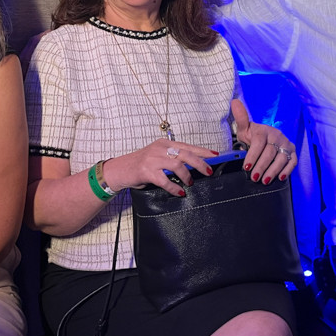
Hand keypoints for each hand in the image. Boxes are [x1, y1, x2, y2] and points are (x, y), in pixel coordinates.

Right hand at [102, 138, 217, 196]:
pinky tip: (180, 192)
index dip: (202, 151)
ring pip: (177, 165)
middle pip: (185, 154)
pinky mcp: (147, 172)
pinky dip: (175, 187)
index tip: (215, 155)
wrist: (120, 169)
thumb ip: (173, 158)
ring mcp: (152, 160)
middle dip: (200, 163)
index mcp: (164, 144)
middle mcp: (159, 149)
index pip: (187, 146)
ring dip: (187, 175)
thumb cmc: (141, 164)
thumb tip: (194, 165)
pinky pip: (165, 180)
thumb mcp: (158, 156)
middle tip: (209, 171)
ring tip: (190, 182)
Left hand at [232, 99, 296, 183]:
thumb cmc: (253, 135)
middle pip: (270, 153)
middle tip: (254, 177)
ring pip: (281, 158)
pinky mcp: (293, 152)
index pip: (259, 143)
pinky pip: (293, 162)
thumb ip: (241, 118)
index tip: (246, 167)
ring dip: (273, 171)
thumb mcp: (245, 128)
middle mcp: (277, 136)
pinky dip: (287, 170)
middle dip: (261, 166)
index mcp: (264, 130)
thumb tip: (234, 101)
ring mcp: (286, 144)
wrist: (266, 137)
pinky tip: (280, 178)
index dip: (253, 156)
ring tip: (264, 181)